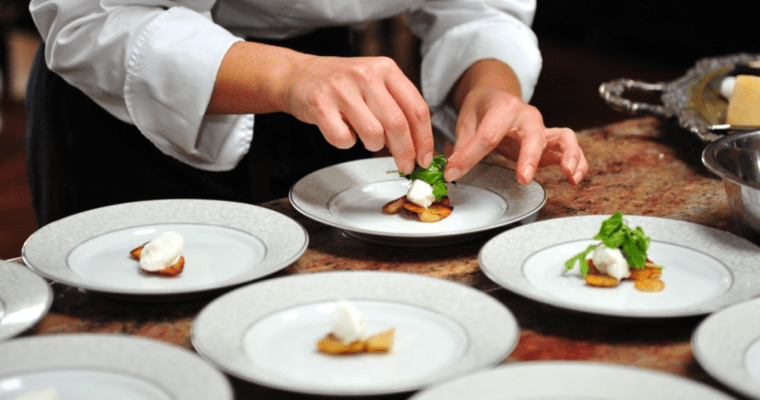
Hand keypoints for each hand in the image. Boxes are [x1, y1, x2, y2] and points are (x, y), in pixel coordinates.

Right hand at [280, 54, 433, 173]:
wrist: (298, 75)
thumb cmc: (341, 84)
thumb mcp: (375, 83)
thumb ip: (397, 107)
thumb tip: (419, 145)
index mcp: (386, 69)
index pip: (417, 109)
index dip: (424, 139)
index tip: (425, 158)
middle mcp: (365, 75)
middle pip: (398, 125)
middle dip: (405, 153)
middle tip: (405, 165)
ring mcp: (342, 89)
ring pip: (373, 134)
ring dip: (373, 146)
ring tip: (365, 138)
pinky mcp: (320, 104)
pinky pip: (343, 139)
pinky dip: (346, 143)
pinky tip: (343, 132)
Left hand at [444, 86, 587, 185]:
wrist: (495, 95)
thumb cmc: (482, 109)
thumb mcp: (466, 122)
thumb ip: (462, 146)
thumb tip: (451, 169)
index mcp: (503, 108)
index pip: (488, 135)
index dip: (470, 157)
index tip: (454, 172)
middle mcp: (527, 116)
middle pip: (532, 136)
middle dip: (529, 158)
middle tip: (523, 178)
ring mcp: (542, 128)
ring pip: (563, 137)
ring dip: (568, 155)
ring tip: (568, 173)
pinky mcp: (550, 141)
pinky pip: (569, 148)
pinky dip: (577, 161)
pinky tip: (574, 177)